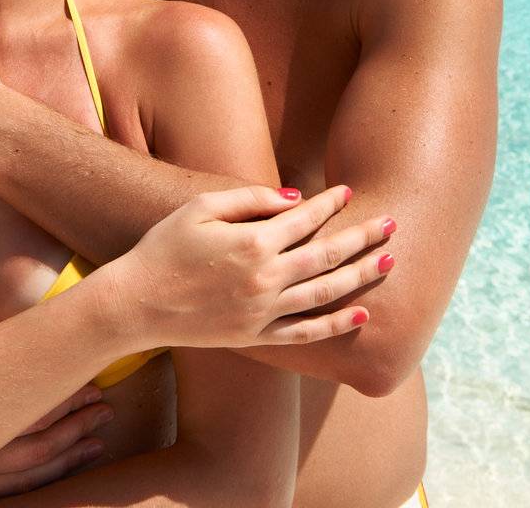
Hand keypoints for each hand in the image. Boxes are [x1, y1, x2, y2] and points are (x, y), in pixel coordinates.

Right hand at [0, 385, 113, 503]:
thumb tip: (1, 349)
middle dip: (73, 424)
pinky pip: (12, 490)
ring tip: (97, 435)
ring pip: (28, 472)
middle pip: (32, 445)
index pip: (20, 414)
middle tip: (104, 405)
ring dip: (68, 452)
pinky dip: (45, 476)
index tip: (87, 379)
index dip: (58, 399)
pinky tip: (67, 463)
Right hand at [109, 184, 396, 348]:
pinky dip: (337, 323)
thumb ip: (248, 199)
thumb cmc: (164, 248)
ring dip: (361, 277)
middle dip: (362, 238)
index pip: (304, 218)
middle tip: (392, 224)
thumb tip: (294, 197)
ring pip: (326, 293)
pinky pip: (307, 332)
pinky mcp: (257, 336)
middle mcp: (265, 278)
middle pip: (327, 255)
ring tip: (388, 262)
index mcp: (252, 242)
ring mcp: (264, 312)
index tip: (348, 192)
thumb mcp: (200, 208)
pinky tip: (361, 314)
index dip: (329, 204)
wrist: (137, 303)